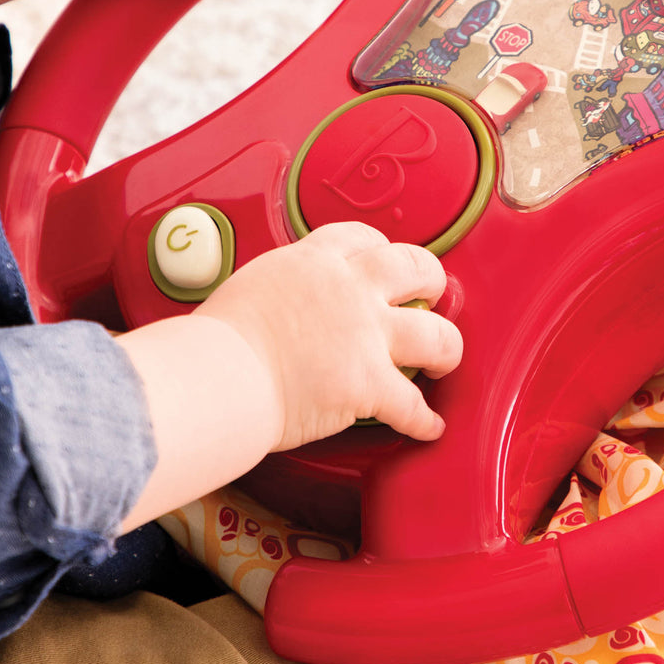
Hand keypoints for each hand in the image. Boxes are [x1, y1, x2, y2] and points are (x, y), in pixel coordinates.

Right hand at [195, 222, 462, 448]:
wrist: (217, 374)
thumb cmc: (218, 340)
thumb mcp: (250, 287)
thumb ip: (280, 291)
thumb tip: (277, 308)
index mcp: (315, 262)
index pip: (363, 238)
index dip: (381, 249)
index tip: (384, 260)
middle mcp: (350, 290)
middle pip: (415, 267)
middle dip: (431, 279)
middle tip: (432, 292)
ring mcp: (366, 336)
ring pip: (435, 334)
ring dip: (446, 349)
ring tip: (443, 358)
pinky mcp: (369, 383)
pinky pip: (412, 405)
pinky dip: (423, 420)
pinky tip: (429, 426)